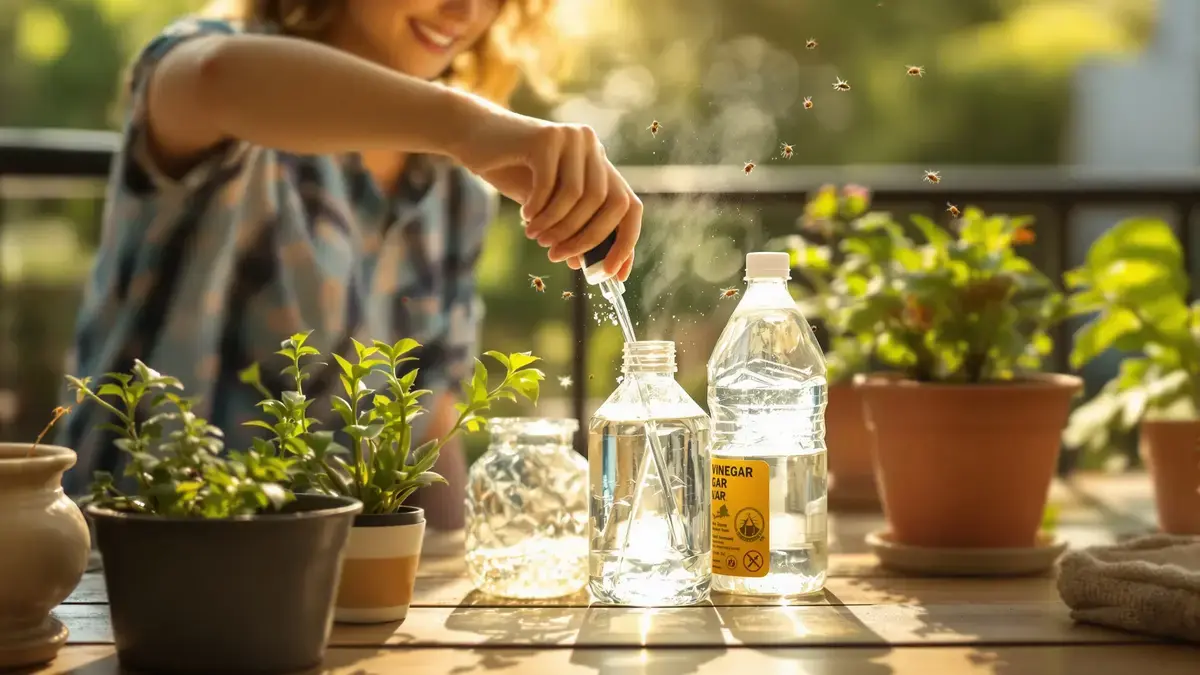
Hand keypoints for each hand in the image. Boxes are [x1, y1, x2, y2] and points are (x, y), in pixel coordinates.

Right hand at [453, 110, 640, 281]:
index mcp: (600, 163)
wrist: (474, 135)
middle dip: (585, 238)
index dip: (625, 242)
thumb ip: (569, 227)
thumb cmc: (513, 172)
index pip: (629, 206)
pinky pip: (549, 185)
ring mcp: (571, 138)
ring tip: (535, 236)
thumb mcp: (547, 205)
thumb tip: (585, 265)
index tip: (611, 274)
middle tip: (557, 256)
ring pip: (577, 197)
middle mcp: (592, 147)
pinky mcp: (546, 138)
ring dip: (555, 225)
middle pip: (607, 203)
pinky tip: (526, 216)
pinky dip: (537, 208)